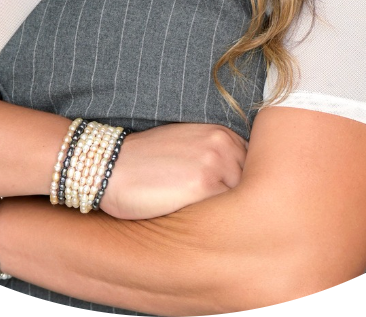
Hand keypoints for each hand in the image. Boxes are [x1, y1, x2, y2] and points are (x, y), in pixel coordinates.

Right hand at [100, 122, 247, 219]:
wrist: (110, 167)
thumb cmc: (145, 162)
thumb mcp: (186, 146)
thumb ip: (216, 159)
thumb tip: (241, 187)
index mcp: (221, 134)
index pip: (255, 169)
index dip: (246, 191)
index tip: (238, 207)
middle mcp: (224, 145)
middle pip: (255, 186)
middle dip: (244, 206)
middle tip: (229, 225)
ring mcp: (216, 164)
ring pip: (243, 202)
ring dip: (233, 218)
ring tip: (215, 231)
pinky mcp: (203, 187)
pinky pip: (226, 214)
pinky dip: (220, 226)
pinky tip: (203, 231)